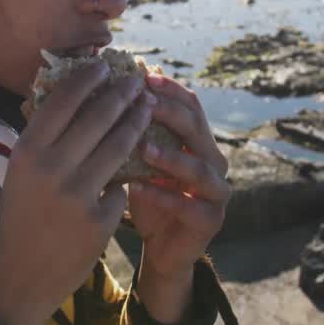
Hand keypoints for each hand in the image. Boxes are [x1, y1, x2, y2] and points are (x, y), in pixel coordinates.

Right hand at [0, 62, 153, 324]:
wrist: (18, 279)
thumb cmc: (20, 218)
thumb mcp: (20, 174)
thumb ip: (43, 139)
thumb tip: (70, 95)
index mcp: (27, 152)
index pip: (63, 100)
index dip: (88, 79)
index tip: (104, 68)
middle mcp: (50, 168)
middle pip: (98, 118)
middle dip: (123, 95)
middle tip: (137, 83)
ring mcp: (76, 195)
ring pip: (119, 147)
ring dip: (137, 124)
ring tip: (147, 109)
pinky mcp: (99, 221)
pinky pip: (120, 188)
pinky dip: (122, 183)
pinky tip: (126, 178)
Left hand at [126, 71, 229, 280]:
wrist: (162, 247)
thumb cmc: (148, 196)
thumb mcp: (140, 162)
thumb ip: (135, 132)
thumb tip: (106, 92)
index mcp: (198, 141)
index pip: (191, 105)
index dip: (170, 89)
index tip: (144, 77)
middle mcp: (213, 161)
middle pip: (197, 128)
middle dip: (170, 113)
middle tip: (142, 104)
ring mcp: (217, 191)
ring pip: (198, 167)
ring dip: (169, 156)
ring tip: (141, 147)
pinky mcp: (211, 219)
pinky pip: (188, 205)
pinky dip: (162, 195)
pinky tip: (136, 189)